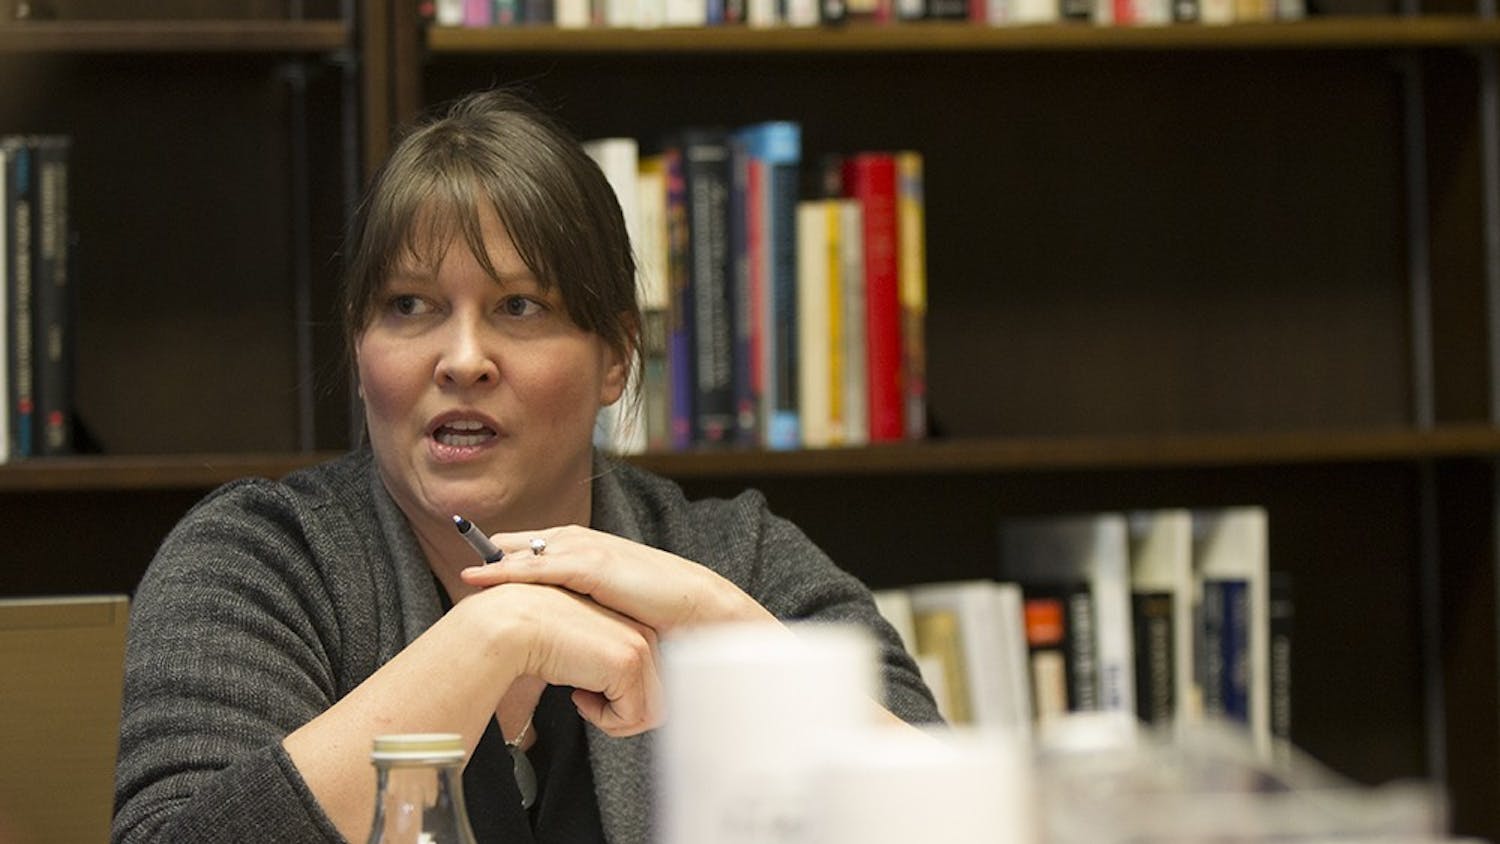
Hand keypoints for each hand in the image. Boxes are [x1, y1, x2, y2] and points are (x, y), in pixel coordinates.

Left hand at [459, 525, 775, 633]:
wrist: (698, 609)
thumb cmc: (664, 613)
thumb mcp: (617, 608)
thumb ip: (592, 607)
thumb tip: (571, 630)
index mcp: (589, 549)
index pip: (537, 550)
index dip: (506, 561)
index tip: (477, 574)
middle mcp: (582, 542)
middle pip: (522, 547)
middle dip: (492, 557)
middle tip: (463, 576)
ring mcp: (584, 550)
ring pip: (523, 554)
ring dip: (492, 564)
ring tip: (462, 576)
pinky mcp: (588, 564)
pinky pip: (534, 566)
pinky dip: (504, 571)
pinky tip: (479, 577)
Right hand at [460, 581, 663, 736]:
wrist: (513, 622)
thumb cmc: (535, 635)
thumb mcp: (580, 652)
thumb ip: (603, 669)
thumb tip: (608, 698)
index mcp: (635, 627)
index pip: (653, 681)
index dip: (621, 697)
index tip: (587, 689)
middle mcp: (644, 635)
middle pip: (657, 699)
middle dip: (621, 712)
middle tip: (584, 698)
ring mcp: (640, 648)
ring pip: (650, 712)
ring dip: (612, 717)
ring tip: (580, 697)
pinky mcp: (627, 664)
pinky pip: (631, 717)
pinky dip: (602, 719)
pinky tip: (576, 694)